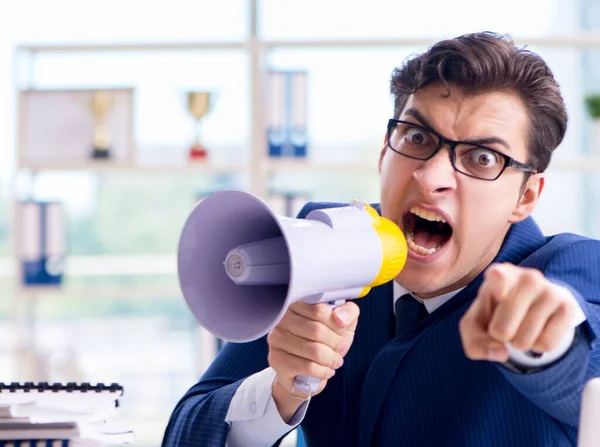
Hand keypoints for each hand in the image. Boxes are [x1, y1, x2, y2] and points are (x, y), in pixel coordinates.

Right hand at [268, 301, 358, 421]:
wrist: (305, 372)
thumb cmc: (324, 342)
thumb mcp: (342, 324)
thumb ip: (348, 312)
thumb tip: (340, 318)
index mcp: (297, 303)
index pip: (320, 310)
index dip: (337, 325)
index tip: (341, 332)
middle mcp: (282, 318)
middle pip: (317, 330)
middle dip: (335, 343)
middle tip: (339, 349)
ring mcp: (276, 339)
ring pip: (314, 350)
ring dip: (331, 359)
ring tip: (334, 361)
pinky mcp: (277, 359)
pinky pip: (307, 366)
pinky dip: (323, 371)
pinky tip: (327, 371)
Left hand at [459, 263, 574, 362]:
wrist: (529, 303)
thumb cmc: (494, 313)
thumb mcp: (475, 326)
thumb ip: (475, 343)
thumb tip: (501, 353)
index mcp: (498, 275)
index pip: (498, 277)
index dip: (497, 279)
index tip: (497, 275)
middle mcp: (526, 278)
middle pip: (502, 330)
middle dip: (499, 337)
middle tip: (503, 324)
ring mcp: (549, 291)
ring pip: (524, 341)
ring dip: (518, 343)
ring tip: (520, 325)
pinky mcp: (567, 307)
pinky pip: (546, 344)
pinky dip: (537, 346)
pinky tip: (537, 329)